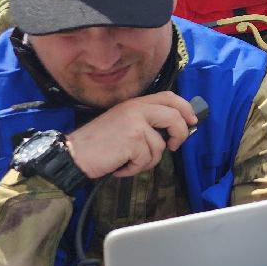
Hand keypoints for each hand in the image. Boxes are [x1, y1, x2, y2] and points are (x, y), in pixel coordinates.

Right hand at [65, 91, 199, 178]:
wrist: (74, 154)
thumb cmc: (98, 144)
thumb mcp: (124, 125)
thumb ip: (146, 123)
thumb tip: (174, 132)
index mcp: (135, 103)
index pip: (169, 97)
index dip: (185, 108)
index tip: (192, 121)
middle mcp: (136, 109)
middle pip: (174, 117)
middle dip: (180, 134)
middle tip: (173, 146)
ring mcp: (135, 123)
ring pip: (160, 146)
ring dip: (146, 160)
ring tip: (127, 160)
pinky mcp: (133, 139)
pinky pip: (147, 160)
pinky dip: (135, 168)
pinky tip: (120, 165)